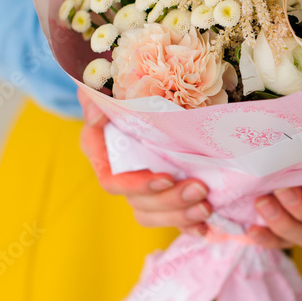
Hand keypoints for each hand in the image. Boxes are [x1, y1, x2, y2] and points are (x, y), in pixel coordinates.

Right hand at [78, 90, 211, 236]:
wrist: (148, 72)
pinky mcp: (164, 186)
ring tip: (206, 208)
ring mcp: (143, 181)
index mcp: (101, 149)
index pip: (111, 180)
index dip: (137, 186)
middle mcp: (120, 169)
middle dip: (169, 202)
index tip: (165, 179)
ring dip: (180, 215)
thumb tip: (95, 116)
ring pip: (154, 213)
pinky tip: (206, 228)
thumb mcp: (106, 79)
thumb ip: (96, 96)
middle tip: (200, 190)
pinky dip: (187, 223)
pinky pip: (171, 214)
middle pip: (138, 202)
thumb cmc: (122, 76)